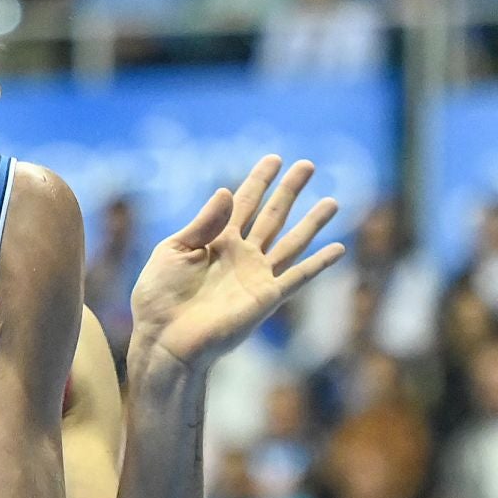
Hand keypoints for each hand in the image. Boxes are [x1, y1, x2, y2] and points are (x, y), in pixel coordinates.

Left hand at [128, 155, 345, 378]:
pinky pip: (298, 277)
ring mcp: (255, 276)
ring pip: (291, 242)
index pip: (242, 201)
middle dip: (290, 190)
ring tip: (332, 202)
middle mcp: (240, 254)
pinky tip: (338, 249)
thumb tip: (226, 190)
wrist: (165, 339)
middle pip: (272, 214)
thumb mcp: (174, 250)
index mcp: (215, 239)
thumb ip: (203, 222)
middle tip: (308, 165)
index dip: (259, 179)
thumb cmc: (159, 297)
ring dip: (312, 222)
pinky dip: (319, 264)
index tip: (275, 158)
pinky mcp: (265, 298)